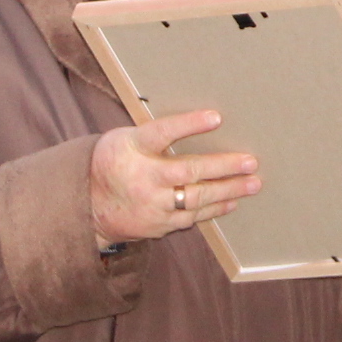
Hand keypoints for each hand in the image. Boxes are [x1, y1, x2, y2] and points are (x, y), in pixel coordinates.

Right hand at [89, 109, 259, 246]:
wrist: (88, 206)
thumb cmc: (113, 162)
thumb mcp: (125, 139)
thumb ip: (154, 134)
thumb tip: (197, 123)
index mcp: (133, 148)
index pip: (163, 133)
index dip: (189, 125)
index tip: (216, 117)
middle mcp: (144, 177)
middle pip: (188, 170)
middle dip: (223, 166)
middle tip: (250, 161)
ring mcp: (152, 204)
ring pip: (196, 198)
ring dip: (228, 190)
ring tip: (253, 183)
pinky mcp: (159, 224)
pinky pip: (192, 217)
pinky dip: (214, 208)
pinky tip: (232, 201)